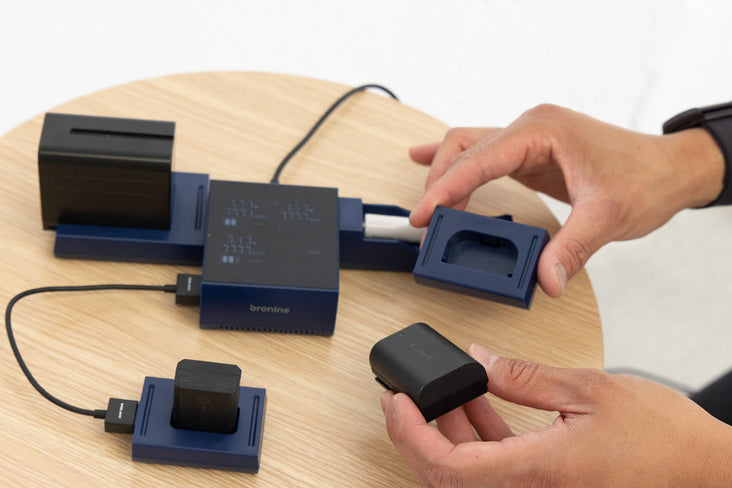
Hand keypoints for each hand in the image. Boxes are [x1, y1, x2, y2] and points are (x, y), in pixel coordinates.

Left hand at [381, 344, 731, 487]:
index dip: (411, 436)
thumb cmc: (662, 437)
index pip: (449, 468)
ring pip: (468, 474)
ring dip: (447, 433)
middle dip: (417, 435)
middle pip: (446, 477)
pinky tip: (479, 402)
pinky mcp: (548, 486)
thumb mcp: (588, 389)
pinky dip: (478, 436)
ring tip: (445, 391)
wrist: (703, 470)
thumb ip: (525, 376)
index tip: (396, 404)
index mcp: (539, 470)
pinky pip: (495, 468)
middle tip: (405, 397)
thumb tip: (479, 362)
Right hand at [408, 105, 723, 296]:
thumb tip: (543, 281)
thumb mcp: (608, 215)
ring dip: (444, 176)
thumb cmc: (646, 177)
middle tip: (424, 223)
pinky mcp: (531, 153)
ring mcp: (529, 139)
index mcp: (542, 131)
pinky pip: (483, 155)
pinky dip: (456, 164)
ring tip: (427, 208)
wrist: (671, 168)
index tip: (423, 215)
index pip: (478, 158)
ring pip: (469, 148)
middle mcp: (530, 128)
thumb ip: (571, 249)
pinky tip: (430, 163)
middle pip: (464, 148)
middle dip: (438, 185)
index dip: (444, 188)